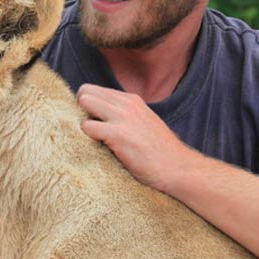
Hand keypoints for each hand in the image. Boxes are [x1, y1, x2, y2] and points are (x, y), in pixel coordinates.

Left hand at [76, 83, 192, 191]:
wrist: (178, 168)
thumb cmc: (159, 152)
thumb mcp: (143, 122)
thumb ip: (124, 115)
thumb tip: (101, 117)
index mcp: (132, 100)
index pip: (95, 90)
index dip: (88, 106)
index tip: (91, 122)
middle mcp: (126, 104)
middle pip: (85, 91)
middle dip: (80, 110)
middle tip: (88, 131)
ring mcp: (122, 117)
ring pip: (84, 102)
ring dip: (82, 121)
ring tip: (93, 138)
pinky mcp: (118, 134)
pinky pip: (87, 126)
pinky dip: (86, 137)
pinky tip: (98, 148)